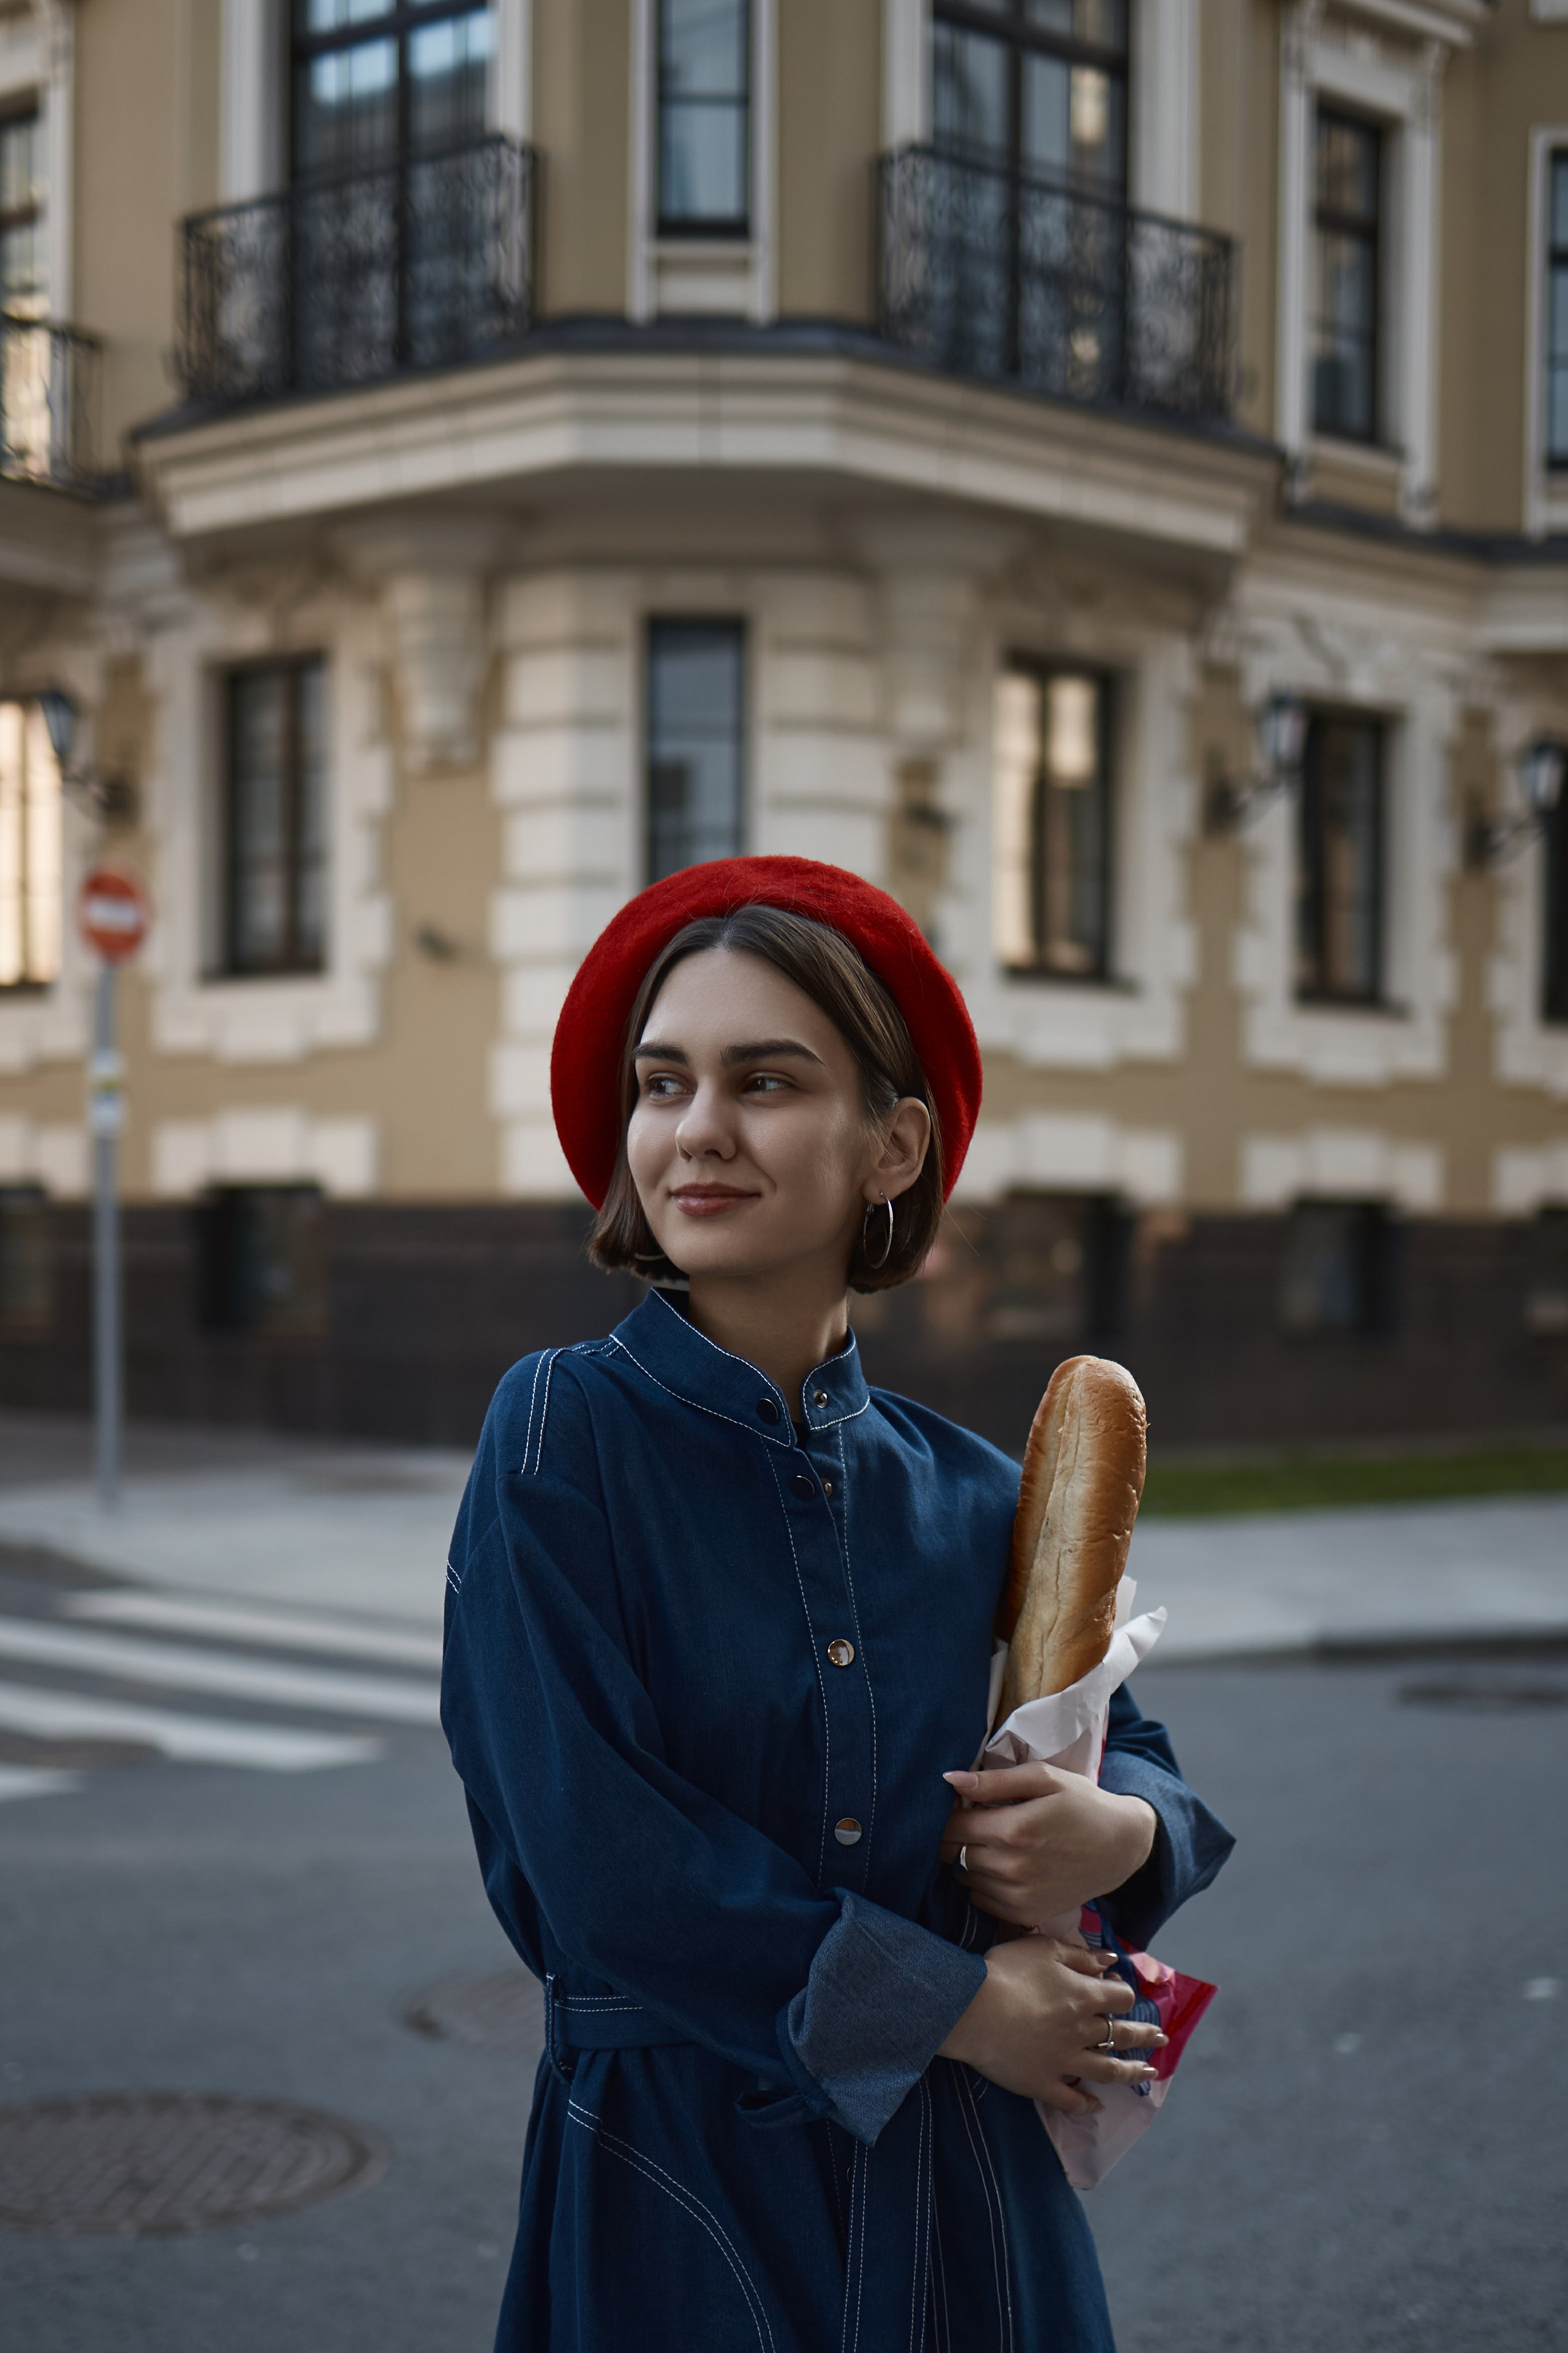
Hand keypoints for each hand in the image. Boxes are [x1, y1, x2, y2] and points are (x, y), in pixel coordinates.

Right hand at [937, 1934, 1165, 2114]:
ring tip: (1148, 2074)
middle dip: (1144, 2034)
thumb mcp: (1044, 1949)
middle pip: (1122, 2034)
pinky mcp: (1043, 2084)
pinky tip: (1097, 2106)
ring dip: (1130, 2073)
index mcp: (1084, 1996)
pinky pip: (1071, 2099)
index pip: (1120, 1998)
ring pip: (1106, 2070)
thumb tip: (1111, 1961)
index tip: (1120, 1992)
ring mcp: (1065, 2061)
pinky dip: (1087, 2104)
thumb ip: (1080, 1956)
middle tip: (1162, 2038)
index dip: (1123, 1994)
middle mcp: (1082, 2031)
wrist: (971, 2009)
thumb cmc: (1006, 1971)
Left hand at [940, 1763, 1155, 1927]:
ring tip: (989, 1844)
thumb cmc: (1083, 1804)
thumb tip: (949, 1779)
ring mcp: (1018, 1896)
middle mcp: (1011, 1867)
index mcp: (1013, 1829)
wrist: (1121, 1847)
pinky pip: (981, 1901)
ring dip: (966, 1860)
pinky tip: (1000, 1866)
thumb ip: (995, 1780)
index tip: (958, 1806)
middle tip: (972, 1823)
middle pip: (952, 1853)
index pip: (951, 1826)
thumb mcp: (1045, 1778)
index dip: (948, 1814)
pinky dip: (982, 1884)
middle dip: (953, 1837)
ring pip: (963, 1878)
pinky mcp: (1026, 1914)